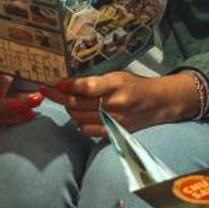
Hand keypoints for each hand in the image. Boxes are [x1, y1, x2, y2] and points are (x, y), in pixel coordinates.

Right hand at [0, 59, 40, 126]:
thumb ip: (1, 73)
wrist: (6, 67)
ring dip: (18, 112)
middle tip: (29, 98)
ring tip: (37, 101)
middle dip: (10, 105)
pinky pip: (4, 121)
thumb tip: (3, 93)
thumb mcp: (2, 63)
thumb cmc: (2, 61)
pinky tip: (31, 112)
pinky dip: (19, 118)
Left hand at [47, 69, 197, 139]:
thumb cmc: (135, 86)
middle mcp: (113, 103)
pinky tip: (80, 117)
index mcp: (115, 84)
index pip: (85, 87)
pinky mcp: (113, 132)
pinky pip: (87, 131)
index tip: (53, 84)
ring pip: (79, 117)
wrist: (158, 102)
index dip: (66, 86)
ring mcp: (112, 120)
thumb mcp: (117, 76)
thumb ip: (95, 81)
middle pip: (77, 103)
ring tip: (68, 103)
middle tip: (50, 92)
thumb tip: (68, 85)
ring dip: (69, 110)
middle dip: (59, 97)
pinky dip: (79, 124)